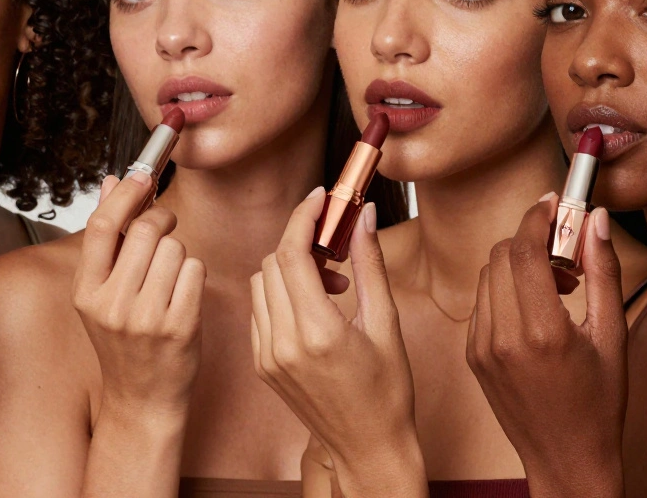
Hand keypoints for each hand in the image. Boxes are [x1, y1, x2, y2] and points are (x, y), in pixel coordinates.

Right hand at [74, 173, 205, 422]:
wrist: (142, 399)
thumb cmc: (125, 341)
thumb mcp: (102, 293)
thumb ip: (108, 239)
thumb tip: (113, 182)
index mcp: (86, 292)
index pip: (102, 227)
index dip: (126, 194)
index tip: (143, 174)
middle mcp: (112, 304)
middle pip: (148, 230)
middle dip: (163, 222)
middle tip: (166, 229)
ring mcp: (146, 317)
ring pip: (177, 248)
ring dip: (179, 255)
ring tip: (168, 281)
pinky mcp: (180, 326)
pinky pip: (196, 270)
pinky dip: (194, 276)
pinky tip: (182, 297)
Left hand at [251, 187, 426, 497]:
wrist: (367, 447)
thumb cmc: (387, 392)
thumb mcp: (386, 324)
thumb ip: (370, 264)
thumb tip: (365, 216)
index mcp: (318, 333)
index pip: (291, 255)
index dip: (303, 217)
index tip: (320, 198)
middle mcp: (284, 344)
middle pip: (272, 263)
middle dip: (301, 242)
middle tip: (336, 247)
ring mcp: (267, 357)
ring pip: (260, 283)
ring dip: (289, 268)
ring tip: (330, 282)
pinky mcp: (260, 365)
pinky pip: (259, 309)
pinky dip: (280, 293)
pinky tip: (312, 305)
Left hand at [467, 195, 626, 497]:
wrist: (566, 460)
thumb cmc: (599, 403)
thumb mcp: (613, 335)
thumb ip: (604, 271)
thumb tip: (595, 218)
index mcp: (542, 332)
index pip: (525, 248)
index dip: (539, 215)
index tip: (556, 202)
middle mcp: (503, 338)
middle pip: (503, 253)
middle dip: (533, 240)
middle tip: (567, 255)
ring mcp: (481, 348)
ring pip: (488, 273)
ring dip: (519, 264)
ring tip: (556, 287)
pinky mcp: (471, 356)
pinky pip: (482, 301)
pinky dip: (506, 291)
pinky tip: (536, 310)